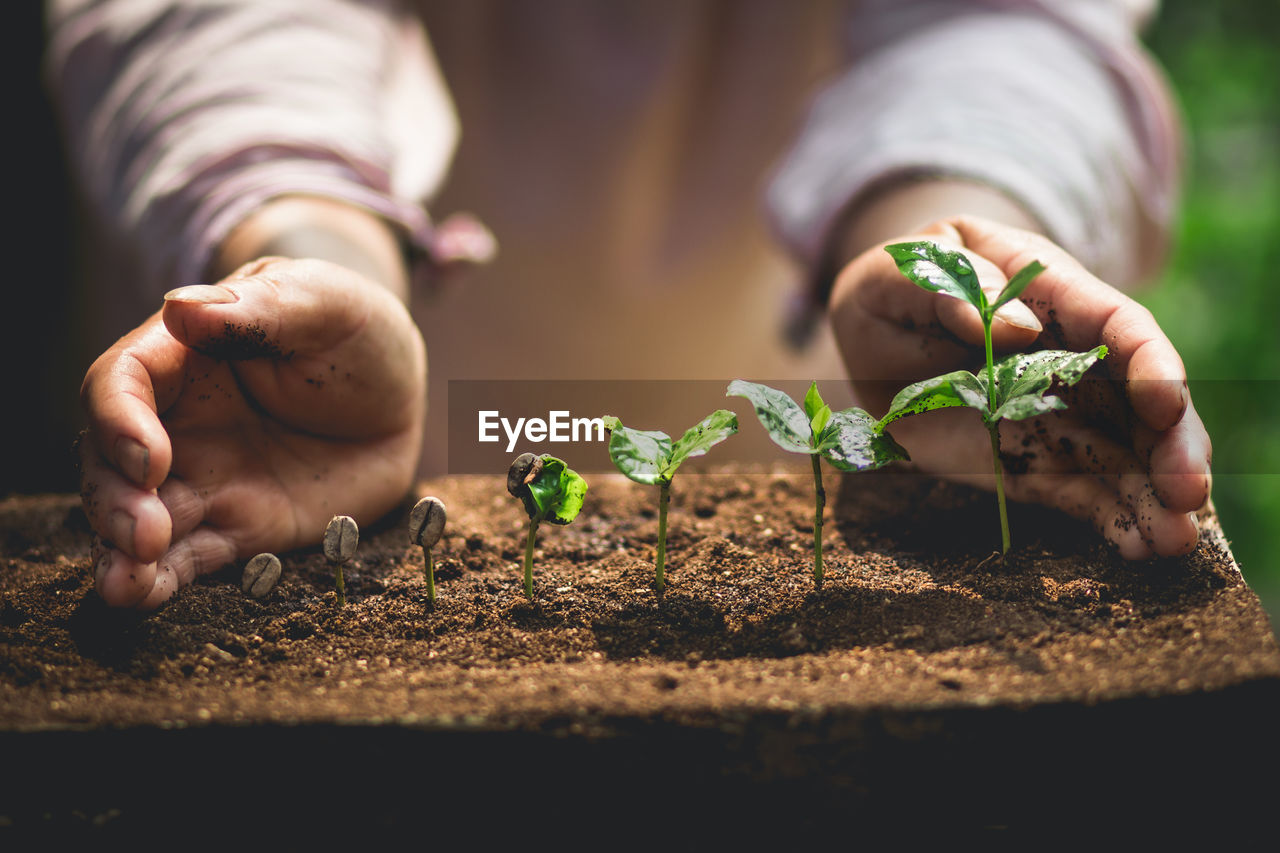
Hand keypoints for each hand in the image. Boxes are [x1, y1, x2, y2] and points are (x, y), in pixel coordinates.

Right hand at [79, 257, 426, 607]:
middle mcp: (175, 422)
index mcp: (181, 355)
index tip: (152, 458)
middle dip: (115, 500)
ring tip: (125, 585)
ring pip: (137, 518)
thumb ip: (264, 306)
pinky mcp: (235, 526)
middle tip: (144, 534)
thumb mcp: (324, 302)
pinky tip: (139, 599)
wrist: (395, 391)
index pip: (121, 383)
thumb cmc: (351, 327)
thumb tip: (182, 308)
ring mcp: (201, 478)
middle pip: (112, 461)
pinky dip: (158, 582)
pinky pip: (186, 558)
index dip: (120, 421)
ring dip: (121, 553)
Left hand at [829, 216, 1210, 558]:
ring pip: (1126, 456)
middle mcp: (1074, 360)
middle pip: (1143, 401)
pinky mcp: (1036, 461)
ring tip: (1173, 544)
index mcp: (1051, 297)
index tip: (1165, 404)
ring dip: (1154, 499)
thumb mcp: (902, 273)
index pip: (1118, 325)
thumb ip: (950, 292)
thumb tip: (1017, 328)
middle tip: (1188, 494)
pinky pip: (1084, 491)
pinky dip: (1112, 519)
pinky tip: (1135, 549)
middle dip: (1173, 446)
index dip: (1150, 363)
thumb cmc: (896, 288)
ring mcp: (1061, 416)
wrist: (874, 338)